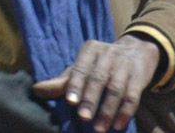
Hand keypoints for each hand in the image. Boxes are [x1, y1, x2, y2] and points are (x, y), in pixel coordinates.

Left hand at [31, 34, 160, 131]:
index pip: (81, 67)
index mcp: (90, 50)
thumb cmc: (100, 64)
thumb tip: (35, 89)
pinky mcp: (139, 76)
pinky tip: (118, 125)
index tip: (70, 101)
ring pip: (116, 89)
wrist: (135, 51)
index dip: (76, 84)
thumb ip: (61, 81)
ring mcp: (125, 64)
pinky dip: (125, 112)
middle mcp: (108, 54)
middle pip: (99, 78)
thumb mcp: (81, 68)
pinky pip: (133, 96)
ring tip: (99, 128)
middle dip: (91, 99)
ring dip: (108, 110)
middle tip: (84, 117)